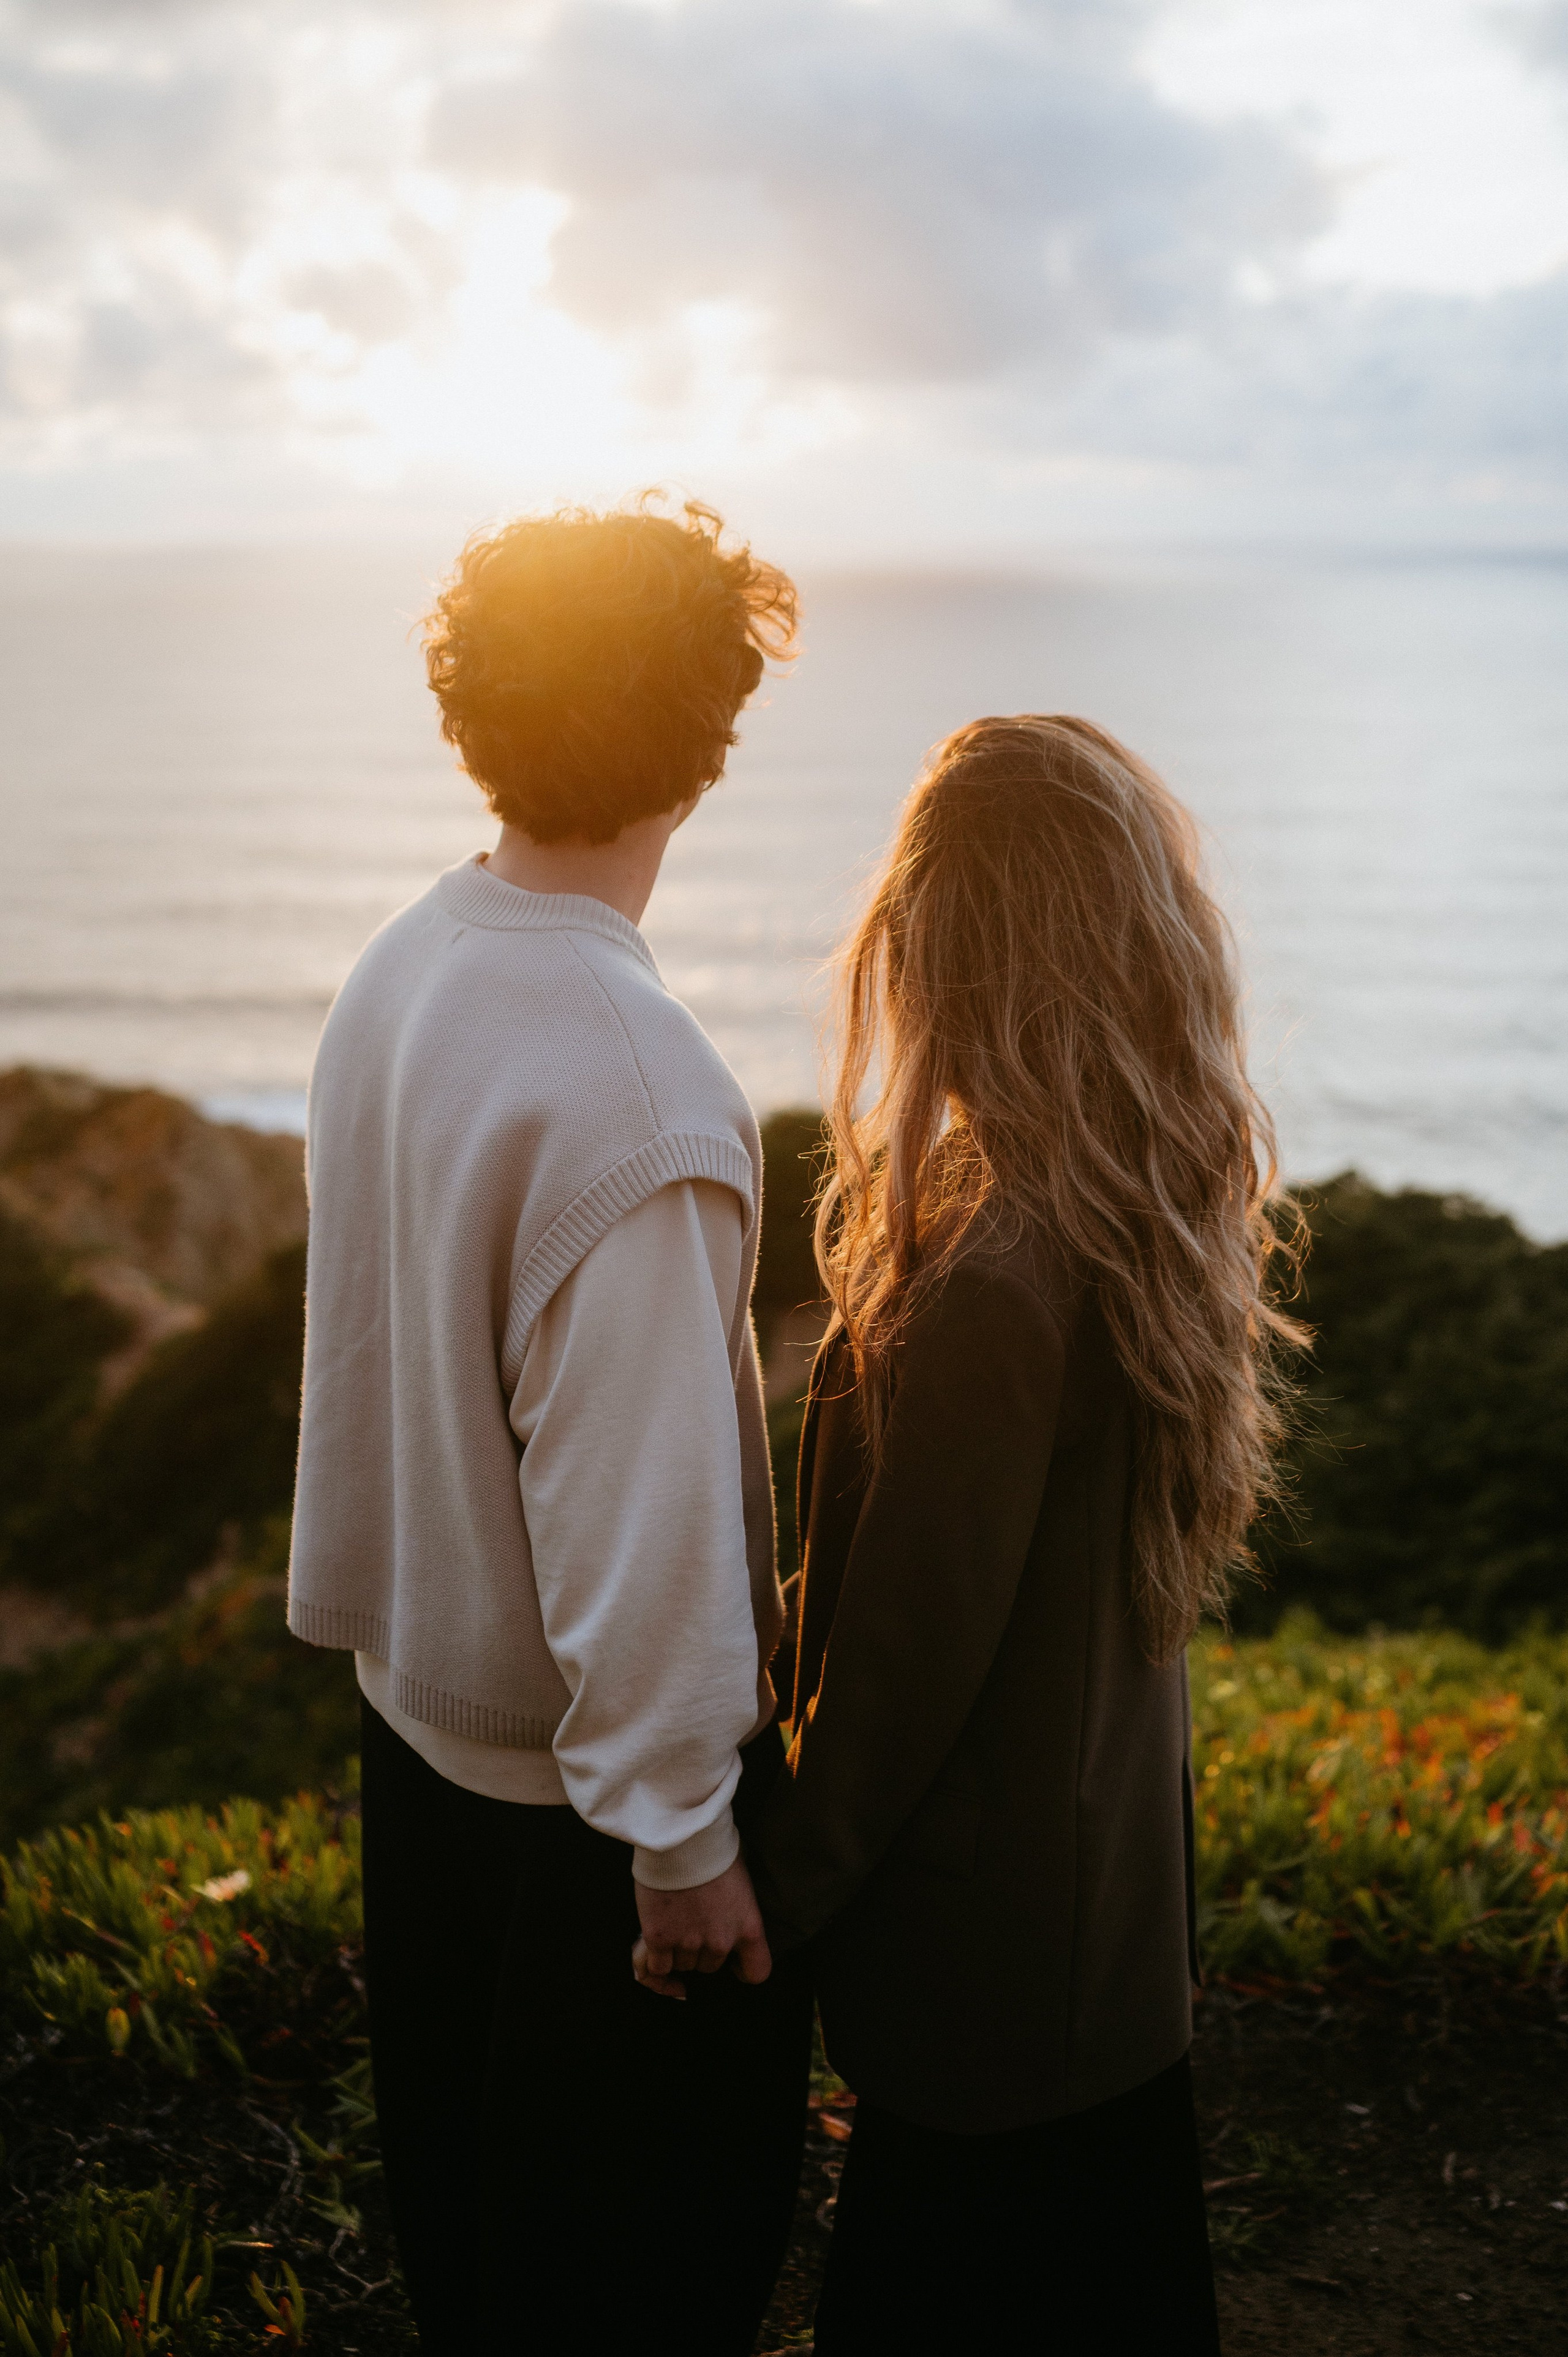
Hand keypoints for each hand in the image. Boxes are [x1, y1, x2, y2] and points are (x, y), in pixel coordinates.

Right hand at [632, 1857, 772, 2000]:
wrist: (682, 1834)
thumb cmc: (714, 1844)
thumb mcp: (742, 1872)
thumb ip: (739, 1899)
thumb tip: (732, 1899)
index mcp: (749, 1926)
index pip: (757, 1972)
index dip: (743, 1970)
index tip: (734, 1964)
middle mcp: (721, 1942)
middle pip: (710, 1966)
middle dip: (701, 1949)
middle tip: (692, 1921)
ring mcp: (688, 1942)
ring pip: (683, 1965)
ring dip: (676, 1950)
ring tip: (671, 1922)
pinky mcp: (658, 1939)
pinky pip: (655, 1970)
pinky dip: (651, 1966)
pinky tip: (651, 1955)